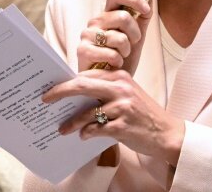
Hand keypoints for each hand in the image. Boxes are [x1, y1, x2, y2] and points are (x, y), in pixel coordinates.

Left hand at [45, 69, 184, 165]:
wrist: (166, 132)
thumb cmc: (141, 113)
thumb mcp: (126, 94)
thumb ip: (105, 90)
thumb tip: (74, 93)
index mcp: (120, 76)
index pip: (87, 75)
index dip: (67, 81)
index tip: (51, 88)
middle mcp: (121, 88)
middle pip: (82, 85)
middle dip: (60, 92)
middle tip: (45, 99)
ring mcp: (123, 107)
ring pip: (88, 112)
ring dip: (72, 122)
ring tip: (63, 129)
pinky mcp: (124, 125)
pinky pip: (97, 129)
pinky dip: (87, 133)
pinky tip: (84, 136)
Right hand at [77, 0, 151, 74]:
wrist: (110, 83)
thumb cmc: (122, 58)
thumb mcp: (137, 36)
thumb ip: (142, 17)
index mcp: (107, 14)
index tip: (146, 10)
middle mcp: (95, 21)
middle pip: (123, 17)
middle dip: (135, 34)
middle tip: (132, 44)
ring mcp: (87, 35)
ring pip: (119, 37)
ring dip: (126, 50)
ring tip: (121, 57)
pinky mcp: (82, 51)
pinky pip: (111, 53)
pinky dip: (118, 61)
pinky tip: (113, 65)